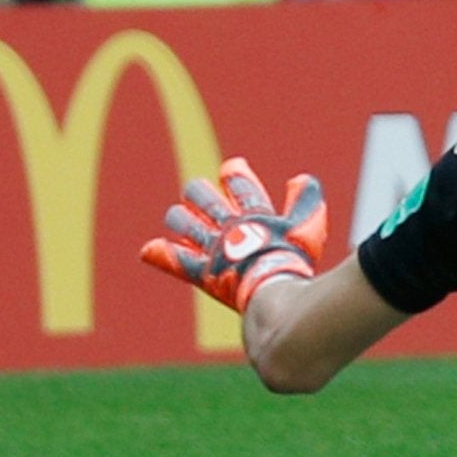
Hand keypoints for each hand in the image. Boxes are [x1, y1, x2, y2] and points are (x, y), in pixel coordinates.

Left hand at [140, 157, 328, 311]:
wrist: (272, 290)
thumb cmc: (293, 260)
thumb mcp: (307, 227)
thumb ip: (304, 201)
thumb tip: (301, 178)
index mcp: (253, 215)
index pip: (239, 186)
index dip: (234, 173)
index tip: (231, 166)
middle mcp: (228, 227)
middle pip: (203, 199)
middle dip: (199, 193)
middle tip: (196, 192)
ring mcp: (212, 249)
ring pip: (184, 223)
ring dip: (180, 218)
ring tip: (178, 216)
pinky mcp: (201, 272)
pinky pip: (176, 261)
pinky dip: (161, 254)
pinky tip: (149, 249)